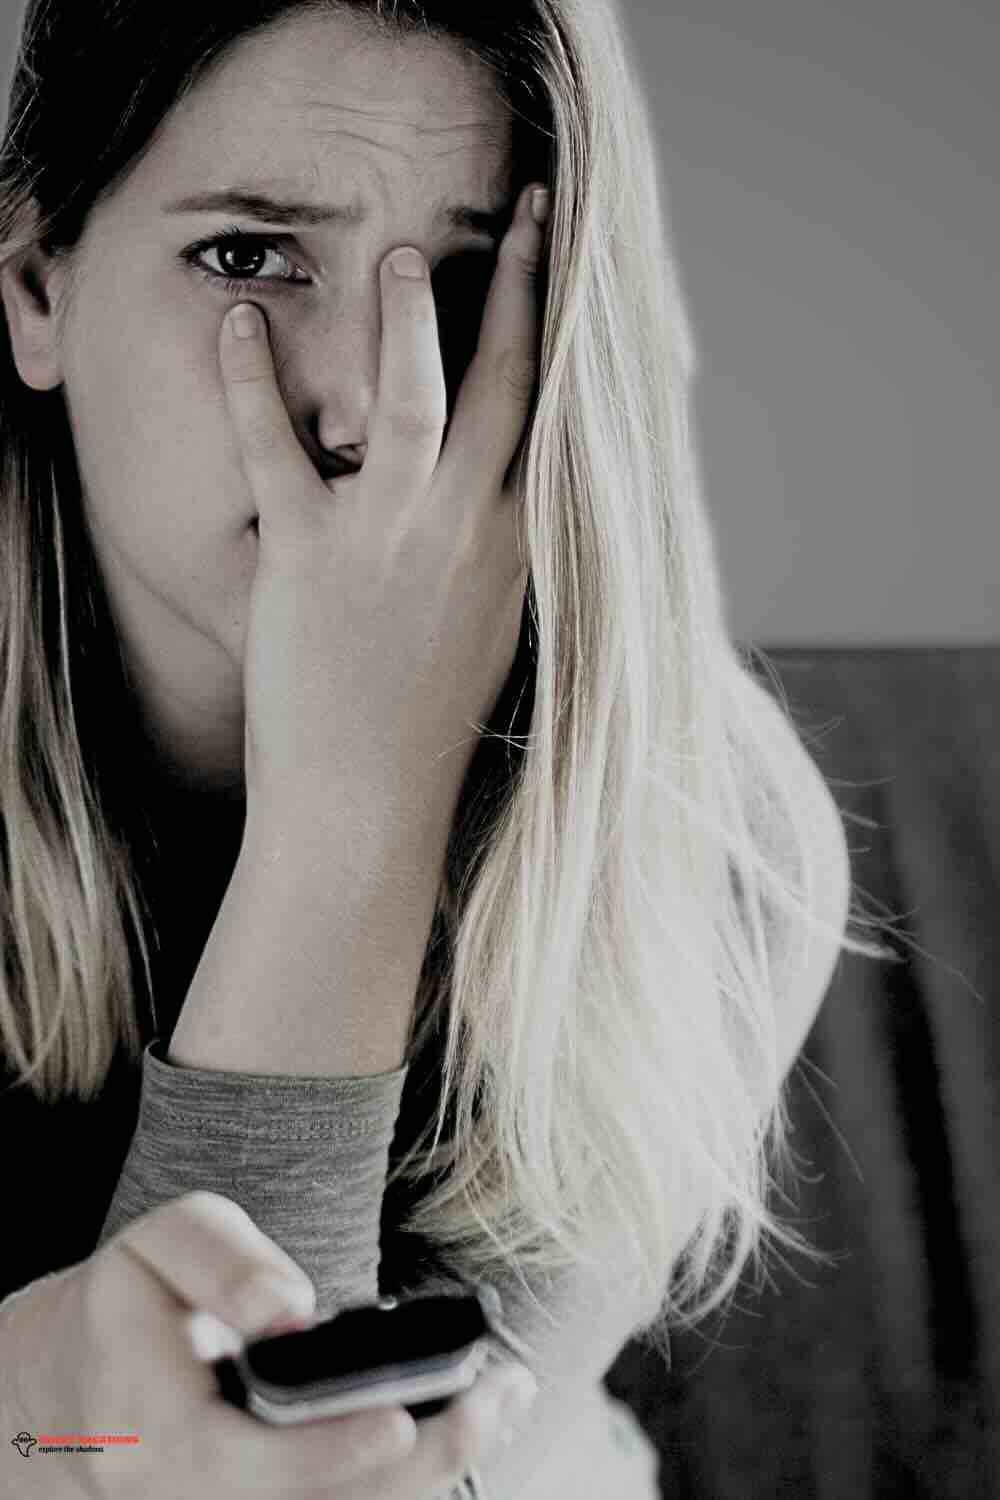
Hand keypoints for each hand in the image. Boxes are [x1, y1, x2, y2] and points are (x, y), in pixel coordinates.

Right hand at [0, 1191, 534, 1497]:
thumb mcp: (156, 1247)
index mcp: (153, 1425)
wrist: (83, 1381)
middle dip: (419, 1460)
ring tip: (502, 1398)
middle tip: (495, 1396)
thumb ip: (220, 1261)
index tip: (397, 1419)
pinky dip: (408, 1470)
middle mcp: (192, 1492)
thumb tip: (288, 1306)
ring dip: (432, 1466)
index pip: (246, 1460)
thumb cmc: (134, 1303)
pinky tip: (464, 1418)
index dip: (325, 1450)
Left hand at [221, 181, 547, 836]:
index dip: (565, 342)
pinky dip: (253, 383)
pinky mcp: (308, 557)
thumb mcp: (493, 633)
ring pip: (410, 400)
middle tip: (530, 213)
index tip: (574, 282)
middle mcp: (466, 531)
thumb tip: (510, 499)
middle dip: (523, 289)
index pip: (553, 421)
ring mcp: (388, 539)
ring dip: (409, 318)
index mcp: (518, 549)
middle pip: (506, 386)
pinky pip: (276, 450)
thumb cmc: (428, 727)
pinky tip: (241, 325)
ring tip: (401, 252)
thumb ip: (503, 555)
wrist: (366, 802)